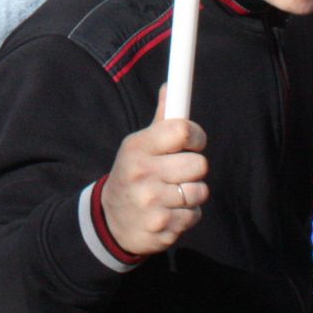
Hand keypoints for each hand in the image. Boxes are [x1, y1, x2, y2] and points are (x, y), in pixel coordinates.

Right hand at [99, 86, 208, 256]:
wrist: (112, 221)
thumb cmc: (134, 174)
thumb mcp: (140, 146)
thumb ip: (161, 119)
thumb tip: (172, 86)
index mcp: (138, 147)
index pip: (182, 130)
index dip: (196, 135)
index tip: (194, 141)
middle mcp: (143, 173)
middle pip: (198, 164)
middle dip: (193, 169)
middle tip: (179, 172)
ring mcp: (151, 202)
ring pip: (200, 191)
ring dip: (192, 194)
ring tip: (172, 194)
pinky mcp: (162, 227)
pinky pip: (195, 215)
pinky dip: (187, 215)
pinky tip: (169, 211)